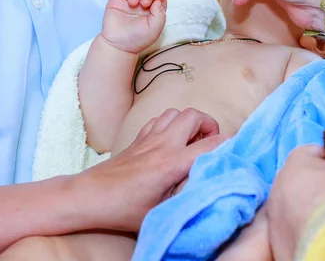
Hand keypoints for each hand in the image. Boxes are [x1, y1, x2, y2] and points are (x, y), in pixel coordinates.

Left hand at [72, 108, 223, 231]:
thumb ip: (187, 197)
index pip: (211, 144)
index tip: (236, 151)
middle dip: (209, 125)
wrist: (89, 196)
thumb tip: (210, 187)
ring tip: (190, 142)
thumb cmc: (123, 209)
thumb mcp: (160, 212)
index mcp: (171, 164)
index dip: (230, 143)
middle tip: (209, 144)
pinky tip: (169, 142)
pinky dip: (171, 124)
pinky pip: (160, 118)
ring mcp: (148, 138)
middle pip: (194, 115)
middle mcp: (162, 144)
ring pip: (176, 112)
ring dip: (188, 122)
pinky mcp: (138, 138)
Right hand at [101, 0, 166, 53]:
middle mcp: (141, 7)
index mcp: (152, 13)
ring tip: (132, 3)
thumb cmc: (137, 39)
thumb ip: (160, 15)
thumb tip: (158, 1)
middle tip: (144, 3)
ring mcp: (127, 3)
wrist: (118, 45)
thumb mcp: (154, 29)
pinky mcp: (115, 2)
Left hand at [266, 145, 324, 260]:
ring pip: (296, 209)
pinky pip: (295, 234)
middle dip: (322, 186)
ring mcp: (276, 221)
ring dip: (314, 212)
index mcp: (295, 166)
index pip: (312, 153)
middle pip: (302, 181)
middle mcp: (278, 191)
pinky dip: (309, 234)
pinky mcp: (280, 246)